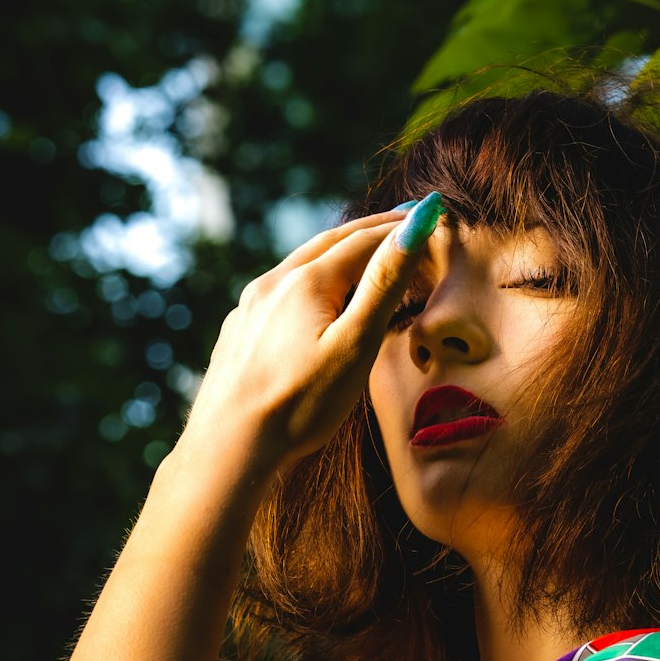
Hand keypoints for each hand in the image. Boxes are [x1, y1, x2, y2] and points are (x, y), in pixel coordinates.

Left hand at [176, 195, 440, 479]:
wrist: (229, 445)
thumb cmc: (300, 403)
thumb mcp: (355, 345)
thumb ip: (385, 285)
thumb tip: (415, 227)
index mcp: (307, 281)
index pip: (365, 240)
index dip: (401, 228)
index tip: (431, 214)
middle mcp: (274, 283)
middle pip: (331, 242)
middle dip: (371, 229)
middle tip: (404, 217)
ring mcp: (251, 306)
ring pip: (302, 263)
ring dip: (339, 250)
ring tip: (365, 249)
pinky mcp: (239, 330)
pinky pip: (281, 290)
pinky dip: (311, 278)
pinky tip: (314, 294)